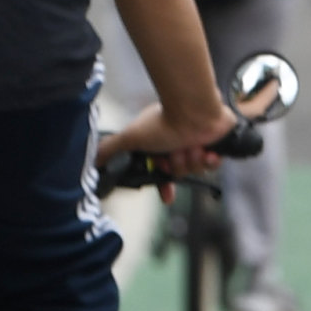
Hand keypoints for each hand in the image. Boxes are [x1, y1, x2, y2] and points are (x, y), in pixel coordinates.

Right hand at [96, 97, 231, 180]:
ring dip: (190, 160)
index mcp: (160, 144)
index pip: (162, 172)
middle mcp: (178, 144)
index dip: (165, 186)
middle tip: (173, 154)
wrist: (195, 112)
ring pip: (195, 170)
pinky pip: (213, 164)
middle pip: (179, 173)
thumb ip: (111, 149)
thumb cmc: (164, 122)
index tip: (168, 197)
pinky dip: (208, 159)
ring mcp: (198, 144)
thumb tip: (94, 160)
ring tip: (189, 146)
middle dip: (176, 166)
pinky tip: (206, 150)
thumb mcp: (131, 138)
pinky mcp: (216, 145)